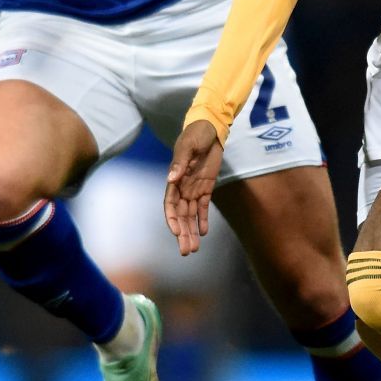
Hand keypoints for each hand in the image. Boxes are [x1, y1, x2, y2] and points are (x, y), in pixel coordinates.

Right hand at [164, 119, 223, 256]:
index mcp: (174, 179)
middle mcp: (182, 187)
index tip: (177, 232)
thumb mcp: (188, 146)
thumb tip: (171, 178)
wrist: (210, 129)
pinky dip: (203, 220)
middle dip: (183, 233)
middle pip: (180, 215)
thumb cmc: (196, 135)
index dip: (172, 220)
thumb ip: (180, 162)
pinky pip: (202, 208)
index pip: (170, 204)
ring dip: (191, 231)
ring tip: (194, 248)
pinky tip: (204, 232)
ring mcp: (193, 189)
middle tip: (186, 251)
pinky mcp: (205, 188)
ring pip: (191, 215)